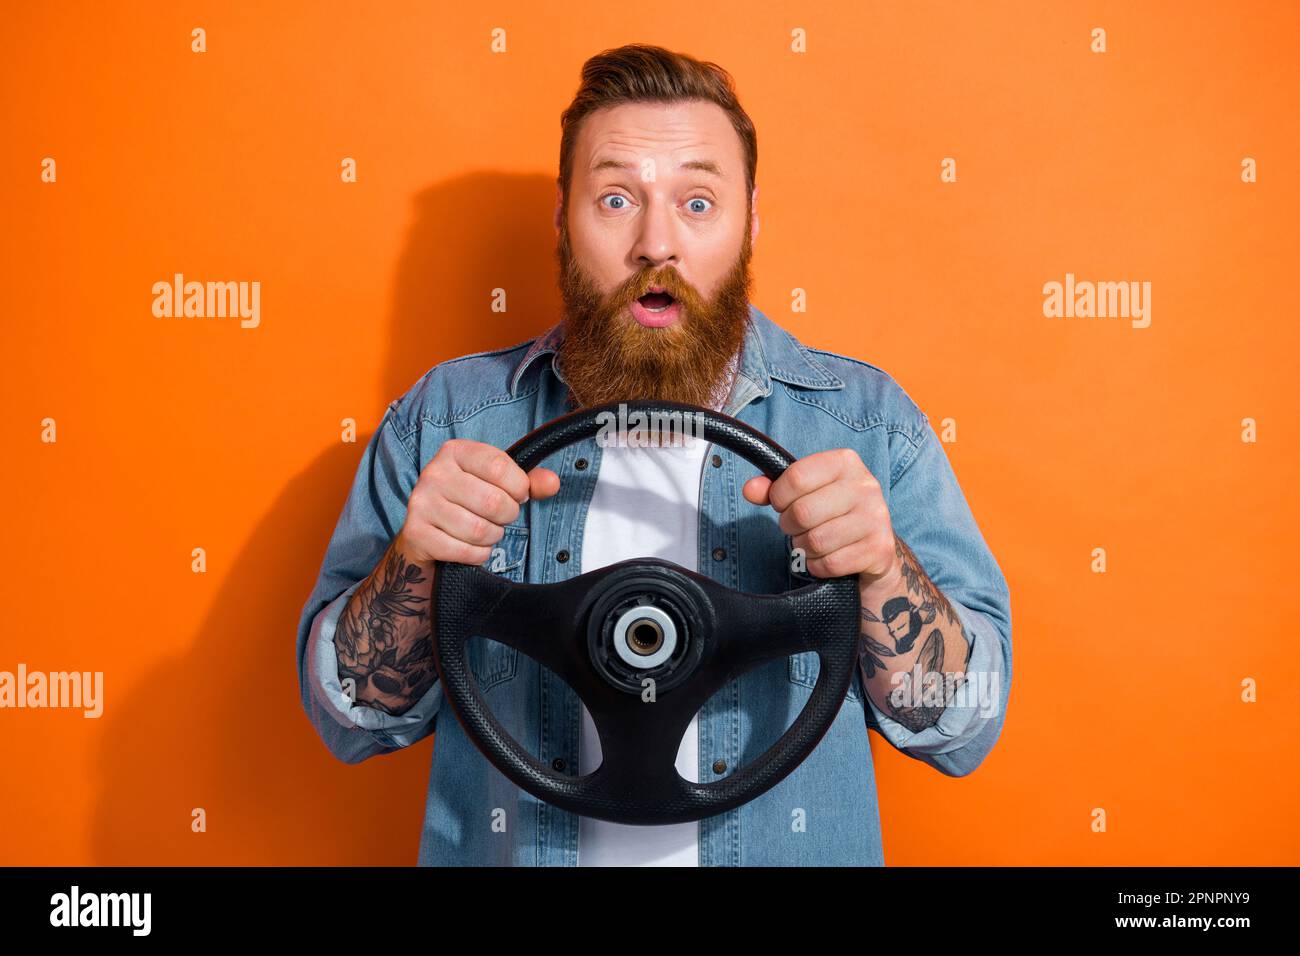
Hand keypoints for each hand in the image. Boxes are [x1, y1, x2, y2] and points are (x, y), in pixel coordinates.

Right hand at [397, 439, 558, 565]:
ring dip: (492, 537)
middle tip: (500, 517)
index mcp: (455, 452)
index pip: (499, 466)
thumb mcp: (497, 483)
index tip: (517, 494)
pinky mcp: (416, 533)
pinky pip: (465, 551)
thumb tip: (552, 483)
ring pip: (479, 530)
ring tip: (485, 531)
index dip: (518, 487)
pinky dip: (477, 555)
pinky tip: (471, 546)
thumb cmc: (467, 502)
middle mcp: (434, 473)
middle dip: (507, 516)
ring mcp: (421, 503)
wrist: (426, 532)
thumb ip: (529, 481)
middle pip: (493, 501)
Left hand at [742, 448, 900, 590]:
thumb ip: (775, 488)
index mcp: (846, 462)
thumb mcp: (807, 492)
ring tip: (812, 542)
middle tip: (797, 528)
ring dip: (804, 548)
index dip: (778, 496)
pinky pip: (830, 563)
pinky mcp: (879, 549)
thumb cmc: (834, 513)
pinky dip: (818, 566)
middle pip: (803, 512)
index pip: (796, 477)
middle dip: (790, 526)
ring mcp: (876, 517)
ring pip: (816, 540)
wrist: (875, 548)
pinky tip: (826, 558)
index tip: (782, 504)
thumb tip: (750, 489)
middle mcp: (865, 486)